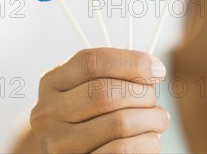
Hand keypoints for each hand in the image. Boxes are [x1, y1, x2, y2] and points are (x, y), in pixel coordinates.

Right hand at [30, 48, 169, 152]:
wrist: (65, 152)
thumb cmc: (86, 114)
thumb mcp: (86, 88)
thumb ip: (111, 74)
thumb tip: (152, 69)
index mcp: (52, 82)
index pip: (92, 62)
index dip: (131, 62)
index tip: (157, 69)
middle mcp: (48, 113)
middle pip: (107, 93)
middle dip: (143, 94)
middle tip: (154, 100)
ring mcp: (59, 144)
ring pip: (119, 124)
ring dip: (151, 119)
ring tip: (158, 120)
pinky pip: (121, 151)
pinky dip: (147, 143)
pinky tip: (149, 139)